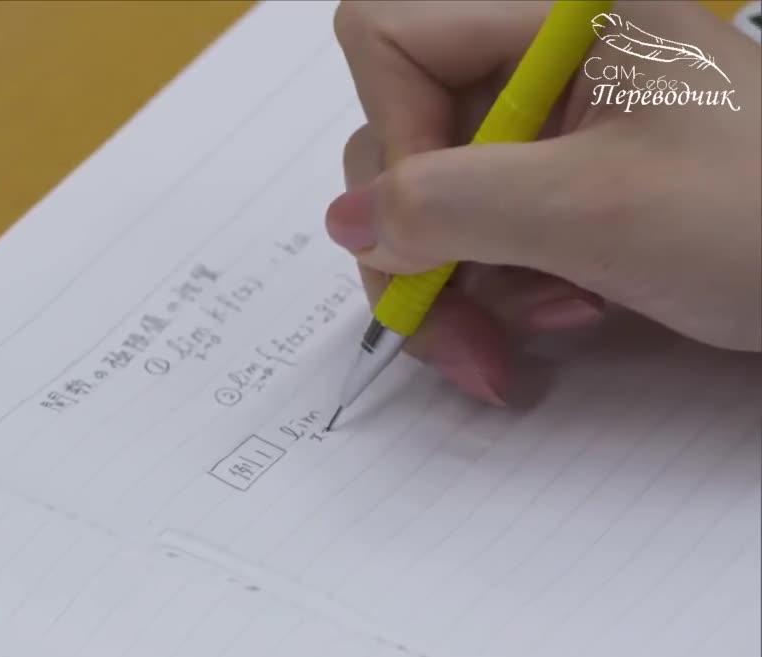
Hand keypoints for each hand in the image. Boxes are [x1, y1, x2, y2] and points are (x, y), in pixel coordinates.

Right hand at [327, 0, 760, 404]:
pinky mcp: (566, 176)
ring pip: (433, 193)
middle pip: (402, 131)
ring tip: (528, 340)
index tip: (434, 225)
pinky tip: (563, 318)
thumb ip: (446, 205)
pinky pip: (483, 226)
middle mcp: (542, 52)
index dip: (391, 136)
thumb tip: (345, 224)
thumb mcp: (594, 212)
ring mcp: (555, 117)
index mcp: (555, 10)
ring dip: (463, 283)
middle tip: (457, 335)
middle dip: (419, 244)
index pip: (390, 37)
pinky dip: (502, 288)